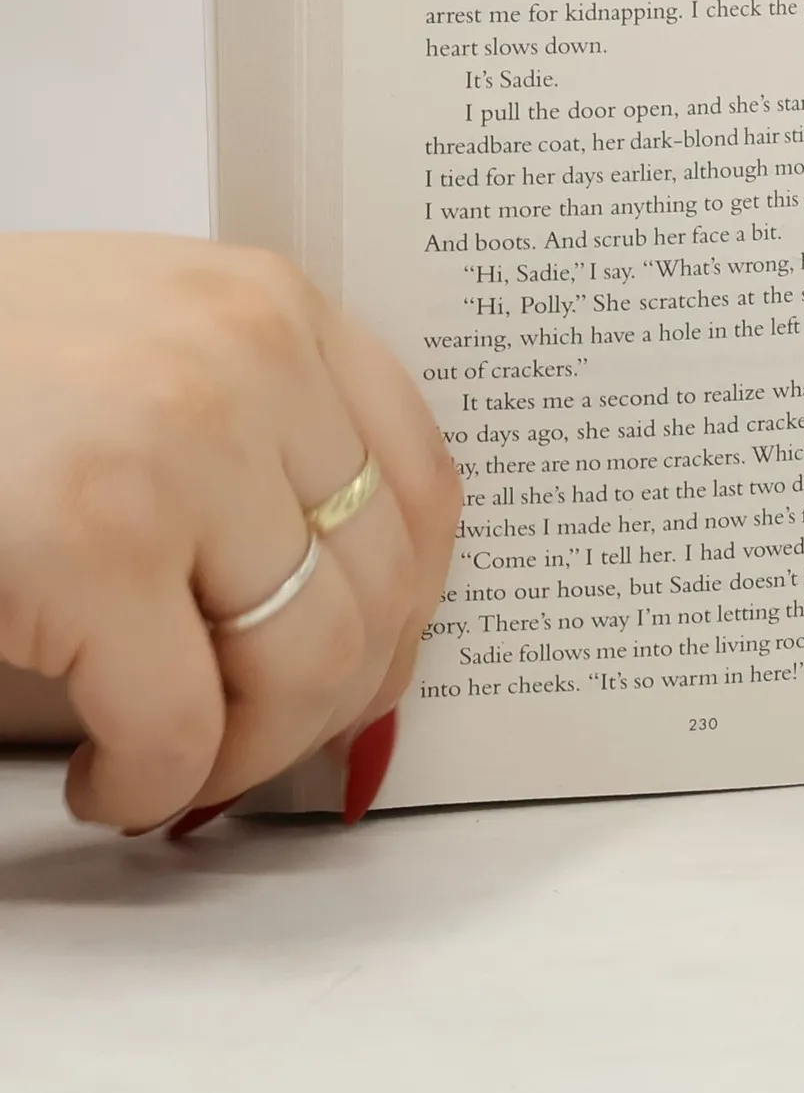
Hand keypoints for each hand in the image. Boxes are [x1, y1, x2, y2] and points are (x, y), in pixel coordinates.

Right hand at [0, 234, 460, 830]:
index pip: (424, 485)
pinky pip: (181, 724)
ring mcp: (178, 444)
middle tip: (256, 746)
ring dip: (248, 755)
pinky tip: (106, 779)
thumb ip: (259, 439)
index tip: (369, 671)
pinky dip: (151, 785)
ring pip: (308, 661)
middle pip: (381, 582)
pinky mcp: (90, 540)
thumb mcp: (149, 350)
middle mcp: (250, 359)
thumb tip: (368, 620)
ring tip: (174, 767)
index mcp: (273, 307)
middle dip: (332, 703)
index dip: (410, 609)